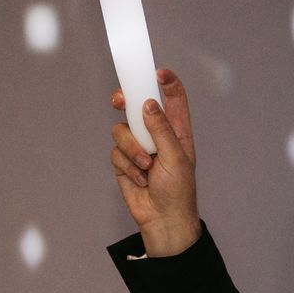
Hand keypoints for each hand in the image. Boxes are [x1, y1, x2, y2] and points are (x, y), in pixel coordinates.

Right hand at [109, 68, 199, 255]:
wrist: (162, 220)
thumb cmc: (177, 192)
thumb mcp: (176, 158)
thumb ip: (161, 130)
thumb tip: (148, 104)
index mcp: (177, 130)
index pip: (173, 98)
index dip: (166, 81)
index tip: (158, 72)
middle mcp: (156, 134)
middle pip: (137, 105)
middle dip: (126, 100)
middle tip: (118, 100)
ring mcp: (139, 146)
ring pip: (121, 130)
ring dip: (131, 149)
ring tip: (146, 167)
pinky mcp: (124, 161)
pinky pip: (116, 151)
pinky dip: (126, 165)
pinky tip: (139, 179)